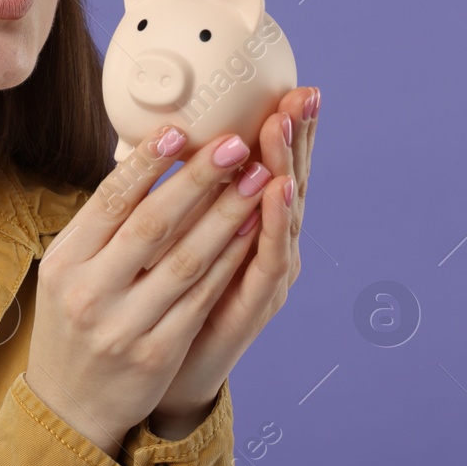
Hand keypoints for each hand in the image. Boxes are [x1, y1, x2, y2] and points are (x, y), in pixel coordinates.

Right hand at [24, 121, 278, 460]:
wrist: (68, 407)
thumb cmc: (75, 324)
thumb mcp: (67, 272)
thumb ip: (102, 226)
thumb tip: (144, 158)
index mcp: (64, 262)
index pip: (108, 201)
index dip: (146, 164)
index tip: (181, 131)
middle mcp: (89, 292)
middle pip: (151, 225)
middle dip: (198, 180)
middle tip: (235, 143)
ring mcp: (123, 326)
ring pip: (186, 260)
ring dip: (228, 215)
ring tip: (258, 177)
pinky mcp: (156, 352)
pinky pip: (202, 298)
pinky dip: (230, 260)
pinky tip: (254, 231)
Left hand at [148, 85, 318, 435]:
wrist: (164, 380)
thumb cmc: (164, 304)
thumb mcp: (173, 240)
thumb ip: (183, 198)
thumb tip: (169, 137)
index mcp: (252, 226)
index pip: (275, 166)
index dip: (286, 129)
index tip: (294, 85)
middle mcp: (271, 247)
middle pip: (291, 180)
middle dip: (296, 136)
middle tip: (302, 95)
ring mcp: (269, 276)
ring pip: (285, 214)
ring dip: (286, 166)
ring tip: (286, 127)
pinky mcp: (257, 305)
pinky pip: (268, 259)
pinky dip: (273, 222)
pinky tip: (275, 190)